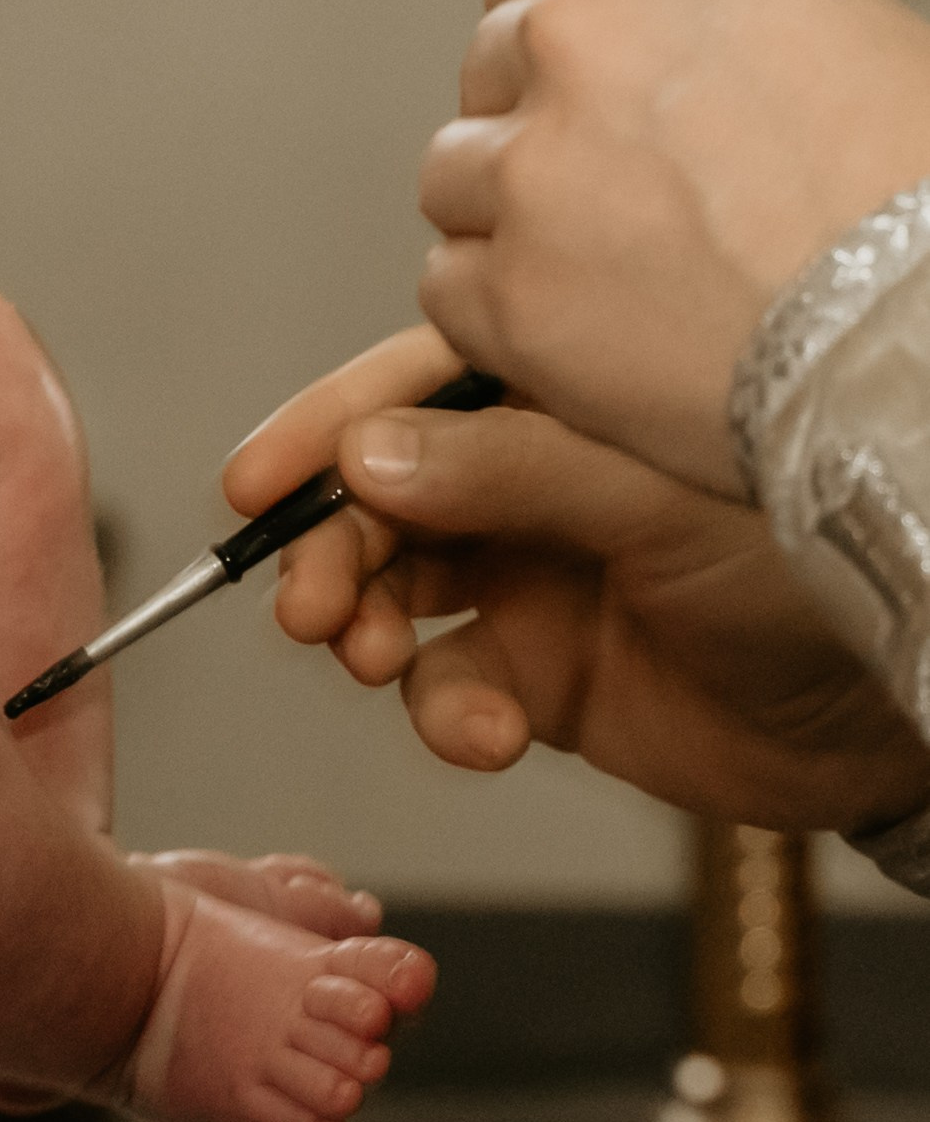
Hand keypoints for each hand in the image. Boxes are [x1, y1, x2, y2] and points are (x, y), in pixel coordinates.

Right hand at [222, 325, 929, 837]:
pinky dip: (442, 713)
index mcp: (563, 402)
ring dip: (361, 621)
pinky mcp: (538, 677)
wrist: (892, 714)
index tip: (256, 484)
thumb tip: (368, 456)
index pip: (416, 390)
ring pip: (394, 590)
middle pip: (382, 494)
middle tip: (309, 600)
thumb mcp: (660, 498)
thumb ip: (510, 474)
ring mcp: (531, 577)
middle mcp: (532, 482)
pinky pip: (446, 688)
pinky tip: (479, 730)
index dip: (326, 432)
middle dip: (331, 544)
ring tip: (365, 651)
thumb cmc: (815, 567)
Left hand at [420, 0, 929, 495]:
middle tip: (632, 188)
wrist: (927, 340)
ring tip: (628, 268)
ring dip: (517, 219)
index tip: (581, 64)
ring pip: (456, 173)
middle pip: (494, 62)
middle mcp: (578, 24)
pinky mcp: (504, 291)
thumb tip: (670, 31)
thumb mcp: (848, 27)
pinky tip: (601, 335)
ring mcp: (530, 162)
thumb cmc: (923, 195)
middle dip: (542, 120)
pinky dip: (508, 316)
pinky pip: (451, 286)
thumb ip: (718, 11)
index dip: (555, 10)